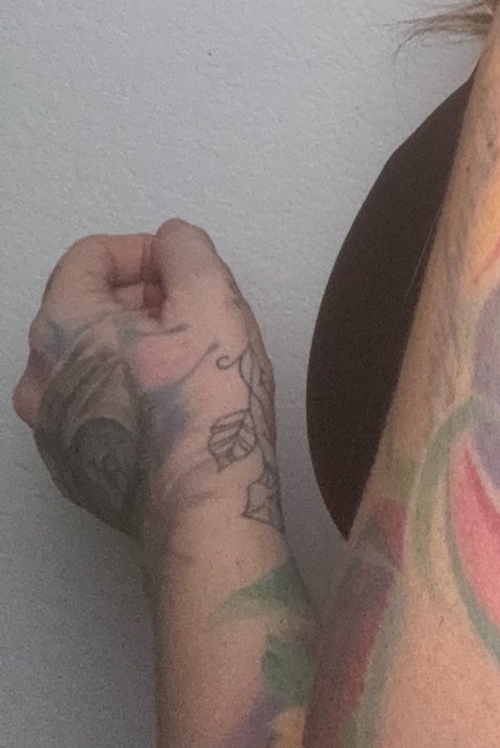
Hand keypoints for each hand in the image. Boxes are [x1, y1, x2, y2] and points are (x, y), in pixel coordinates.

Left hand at [13, 220, 285, 547]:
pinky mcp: (74, 466)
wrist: (203, 504)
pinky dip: (124, 389)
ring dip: (131, 343)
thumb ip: (187, 250)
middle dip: (140, 296)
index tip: (183, 269)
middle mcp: (40, 378)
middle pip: (84, 306)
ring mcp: (52, 429)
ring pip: (87, 359)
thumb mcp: (211, 296)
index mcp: (60, 328)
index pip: (89, 256)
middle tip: (193, 311)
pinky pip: (92, 404)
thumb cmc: (204, 403)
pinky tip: (172, 403)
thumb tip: (173, 243)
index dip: (143, 250)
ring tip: (186, 357)